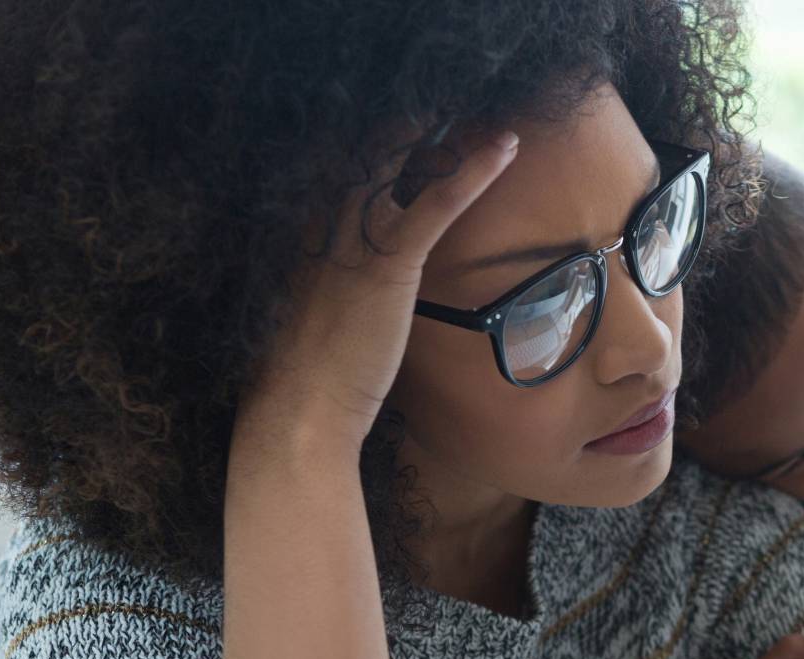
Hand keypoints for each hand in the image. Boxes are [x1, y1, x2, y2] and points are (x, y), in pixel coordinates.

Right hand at [236, 127, 518, 453]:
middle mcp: (324, 223)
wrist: (297, 413)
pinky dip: (474, 172)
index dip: (377, 142)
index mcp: (308, 233)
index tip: (409, 125)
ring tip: (484, 110)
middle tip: (448, 99)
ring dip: (446, 134)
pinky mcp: (386, 263)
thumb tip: (368, 291)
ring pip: (402, 162)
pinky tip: (506, 149)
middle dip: (407, 123)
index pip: (343, 166)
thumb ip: (344, 288)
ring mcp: (352, 240)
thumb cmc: (312, 376)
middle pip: (368, 150)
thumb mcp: (326, 318)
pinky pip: (437, 203)